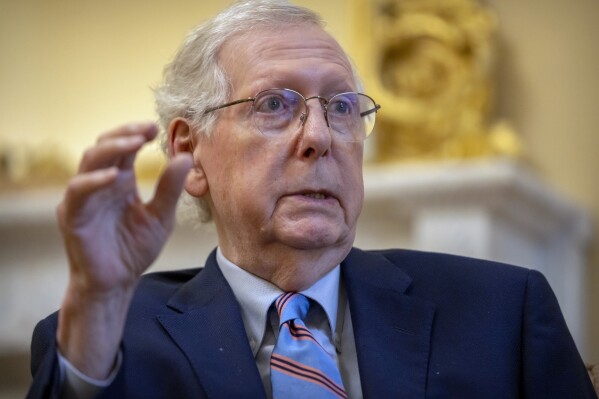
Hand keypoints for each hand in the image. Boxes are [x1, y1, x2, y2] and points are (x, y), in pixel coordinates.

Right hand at [56, 122, 192, 377]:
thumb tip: (185, 157)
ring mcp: (84, 197)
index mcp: (120, 181)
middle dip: (125, 133)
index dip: (137, 132)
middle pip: (105, 145)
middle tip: (147, 128)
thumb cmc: (134, 249)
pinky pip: (78, 191)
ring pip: (89, 160)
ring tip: (135, 142)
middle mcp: (100, 183)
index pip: (125, 147)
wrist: (117, 282)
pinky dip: (94, 180)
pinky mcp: (72, 215)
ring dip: (111, 148)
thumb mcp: (161, 217)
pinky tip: (114, 175)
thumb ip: (170, 189)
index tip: (156, 126)